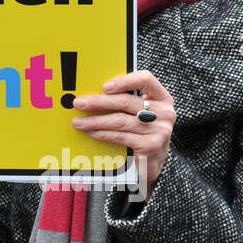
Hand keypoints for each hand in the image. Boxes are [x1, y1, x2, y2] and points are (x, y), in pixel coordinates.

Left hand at [71, 70, 174, 189]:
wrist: (152, 163)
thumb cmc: (142, 132)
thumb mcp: (139, 113)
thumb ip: (125, 100)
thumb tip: (92, 92)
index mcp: (161, 97)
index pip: (145, 79)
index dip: (124, 81)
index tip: (104, 86)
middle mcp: (164, 112)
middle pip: (126, 101)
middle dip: (98, 102)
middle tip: (78, 103)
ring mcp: (160, 130)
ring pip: (120, 120)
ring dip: (95, 120)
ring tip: (78, 122)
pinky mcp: (151, 146)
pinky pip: (120, 136)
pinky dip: (102, 134)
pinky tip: (91, 132)